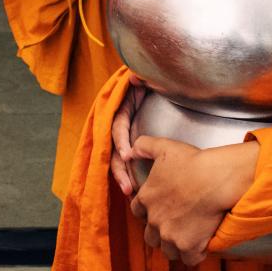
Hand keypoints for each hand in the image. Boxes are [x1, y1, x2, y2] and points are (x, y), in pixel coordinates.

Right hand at [109, 79, 149, 197]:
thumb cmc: (148, 81)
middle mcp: (118, 124)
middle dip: (119, 169)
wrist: (157, 84)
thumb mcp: (143, 77)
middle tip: (128, 187)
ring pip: (118, 158)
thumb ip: (139, 77)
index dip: (121, 141)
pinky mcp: (132, 144)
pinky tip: (135, 190)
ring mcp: (125, 135)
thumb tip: (135, 78)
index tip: (127, 155)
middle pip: (114, 149)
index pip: (117, 126)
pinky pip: (128, 160)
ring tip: (129, 193)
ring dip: (122, 176)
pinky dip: (129, 174)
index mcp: (119, 109)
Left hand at [130, 137, 258, 265]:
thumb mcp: (163, 147)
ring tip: (187, 238)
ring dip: (175, 245)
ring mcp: (170, 236)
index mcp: (146, 198)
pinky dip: (193, 255)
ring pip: (167, 250)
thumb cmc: (192, 162)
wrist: (215, 179)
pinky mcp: (188, 246)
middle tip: (174, 226)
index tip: (157, 209)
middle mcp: (155, 220)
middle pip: (150, 236)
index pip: (137, 211)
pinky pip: (187, 259)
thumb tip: (132, 149)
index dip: (147, 211)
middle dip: (160, 232)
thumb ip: (144, 146)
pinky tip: (200, 246)